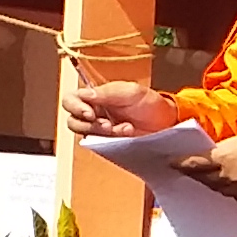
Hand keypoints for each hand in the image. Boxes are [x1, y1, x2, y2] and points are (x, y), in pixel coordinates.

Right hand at [63, 79, 177, 137]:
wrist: (166, 121)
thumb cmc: (149, 103)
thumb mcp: (130, 91)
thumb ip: (107, 93)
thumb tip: (85, 95)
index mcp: (96, 97)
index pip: (71, 100)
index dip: (75, 107)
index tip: (90, 113)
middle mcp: (94, 113)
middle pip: (72, 120)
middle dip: (88, 124)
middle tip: (106, 125)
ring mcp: (100, 130)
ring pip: (85, 134)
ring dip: (100, 133)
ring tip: (122, 129)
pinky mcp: (108, 143)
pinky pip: (100, 145)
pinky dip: (111, 140)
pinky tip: (127, 134)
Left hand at [179, 132, 236, 207]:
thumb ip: (226, 149)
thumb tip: (213, 155)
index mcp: (226, 157)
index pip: (194, 163)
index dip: (180, 163)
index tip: (169, 163)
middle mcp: (228, 178)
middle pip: (202, 178)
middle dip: (193, 175)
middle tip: (182, 171)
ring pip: (217, 189)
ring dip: (211, 183)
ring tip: (207, 178)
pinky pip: (233, 198)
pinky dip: (230, 191)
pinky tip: (232, 185)